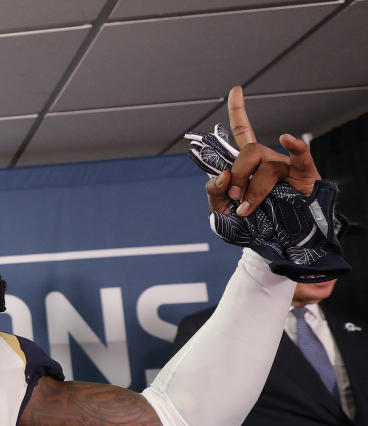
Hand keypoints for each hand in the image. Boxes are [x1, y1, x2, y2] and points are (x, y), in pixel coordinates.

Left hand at [217, 86, 320, 215]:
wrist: (279, 241)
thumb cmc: (254, 223)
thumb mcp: (223, 209)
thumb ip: (215, 191)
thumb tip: (223, 176)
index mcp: (249, 163)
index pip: (243, 131)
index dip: (238, 110)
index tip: (236, 89)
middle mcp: (268, 159)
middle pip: (248, 152)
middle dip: (237, 176)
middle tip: (235, 198)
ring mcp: (286, 166)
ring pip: (265, 164)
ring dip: (253, 188)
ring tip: (247, 208)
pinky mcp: (304, 176)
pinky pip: (300, 157)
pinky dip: (294, 146)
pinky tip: (286, 138)